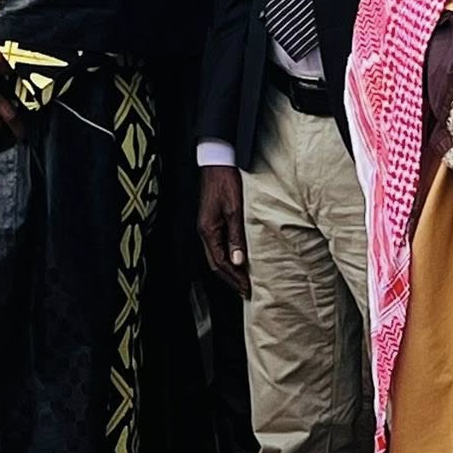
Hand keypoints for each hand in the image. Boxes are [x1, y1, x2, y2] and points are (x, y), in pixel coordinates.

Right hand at [198, 165, 249, 295]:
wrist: (217, 162)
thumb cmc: (225, 183)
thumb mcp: (234, 211)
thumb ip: (236, 237)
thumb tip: (238, 262)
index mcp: (208, 230)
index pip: (220, 263)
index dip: (234, 278)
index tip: (247, 289)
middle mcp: (204, 231)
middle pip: (215, 263)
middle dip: (230, 279)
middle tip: (245, 290)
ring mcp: (206, 226)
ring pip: (215, 255)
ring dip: (228, 270)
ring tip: (242, 280)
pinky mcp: (210, 220)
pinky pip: (217, 245)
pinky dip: (226, 257)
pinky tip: (236, 259)